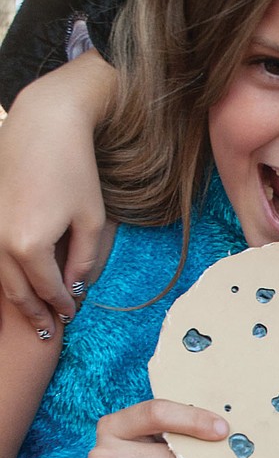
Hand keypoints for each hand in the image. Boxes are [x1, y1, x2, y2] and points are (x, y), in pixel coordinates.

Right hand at [0, 52, 115, 335]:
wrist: (43, 124)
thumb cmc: (73, 169)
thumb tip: (75, 289)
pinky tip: (19, 281)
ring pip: (0, 277)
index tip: (71, 317)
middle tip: (48, 333)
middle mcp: (0, 241)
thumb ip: (83, 260)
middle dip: (35, 314)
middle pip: (17, 292)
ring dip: (17, 299)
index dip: (61, 307)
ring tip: (34, 314)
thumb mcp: (90, 220)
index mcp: (29, 247)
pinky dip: (6, 274)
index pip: (48, 291)